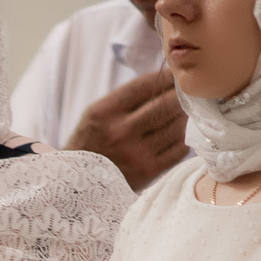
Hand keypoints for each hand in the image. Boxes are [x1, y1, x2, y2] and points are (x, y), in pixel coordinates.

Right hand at [66, 69, 188, 189]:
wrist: (76, 185)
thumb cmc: (90, 144)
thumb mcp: (96, 114)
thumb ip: (126, 97)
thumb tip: (164, 82)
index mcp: (105, 112)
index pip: (146, 84)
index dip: (166, 77)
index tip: (173, 75)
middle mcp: (121, 131)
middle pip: (167, 103)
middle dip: (179, 96)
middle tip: (184, 94)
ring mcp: (136, 153)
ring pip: (177, 125)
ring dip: (183, 117)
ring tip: (180, 115)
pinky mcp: (148, 171)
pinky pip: (179, 149)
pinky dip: (181, 140)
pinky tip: (174, 137)